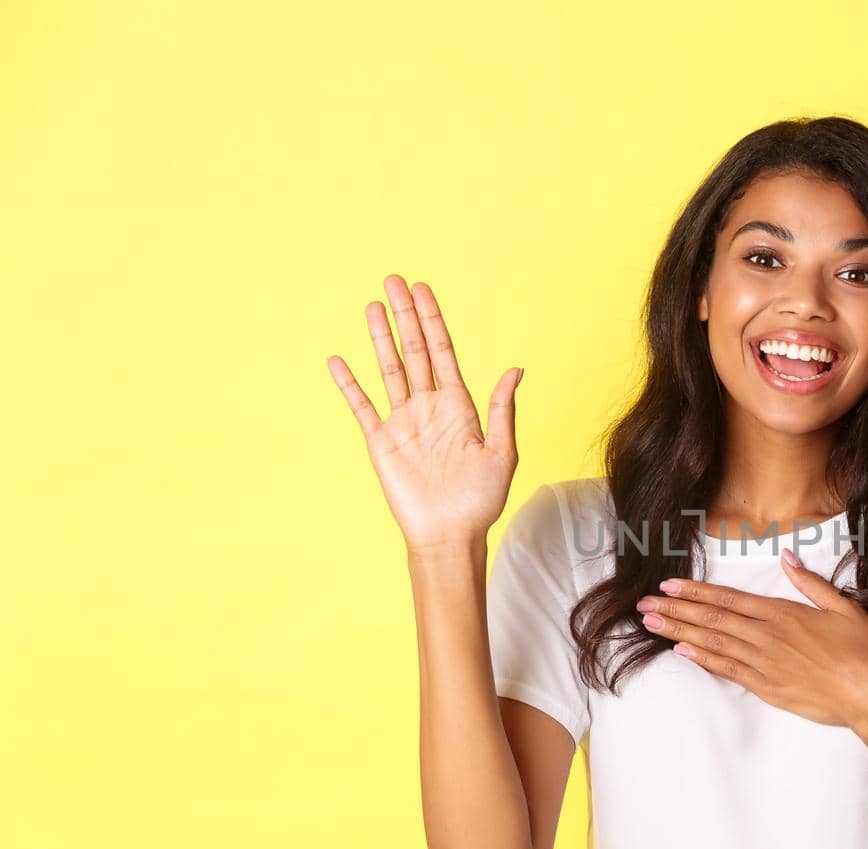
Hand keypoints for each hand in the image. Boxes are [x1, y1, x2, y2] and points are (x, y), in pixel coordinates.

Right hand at [326, 274, 522, 552]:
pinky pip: (362, 407)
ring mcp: (404, 422)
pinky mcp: (382, 442)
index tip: (423, 290)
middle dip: (405, 316)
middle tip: (394, 280)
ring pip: (389, 370)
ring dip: (380, 338)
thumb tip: (515, 370)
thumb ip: (502, 410)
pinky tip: (338, 360)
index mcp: (459, 406)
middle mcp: (429, 408)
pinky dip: (350, 384)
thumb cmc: (480, 501)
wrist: (450, 535)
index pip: (443, 352)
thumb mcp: (501, 454)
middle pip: (414, 351)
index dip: (433, 321)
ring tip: (372, 306)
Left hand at [637, 547, 867, 729]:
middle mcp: (767, 636)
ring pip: (713, 643)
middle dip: (675, 610)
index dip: (696, 591)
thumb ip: (811, 583)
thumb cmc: (864, 651)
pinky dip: (703, 660)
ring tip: (652, 624)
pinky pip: (728, 671)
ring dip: (679, 632)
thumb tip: (787, 557)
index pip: (729, 599)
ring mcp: (764, 664)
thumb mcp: (843, 607)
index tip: (669, 585)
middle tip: (644, 604)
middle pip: (712, 619)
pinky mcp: (767, 688)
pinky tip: (681, 651)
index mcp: (783, 614)